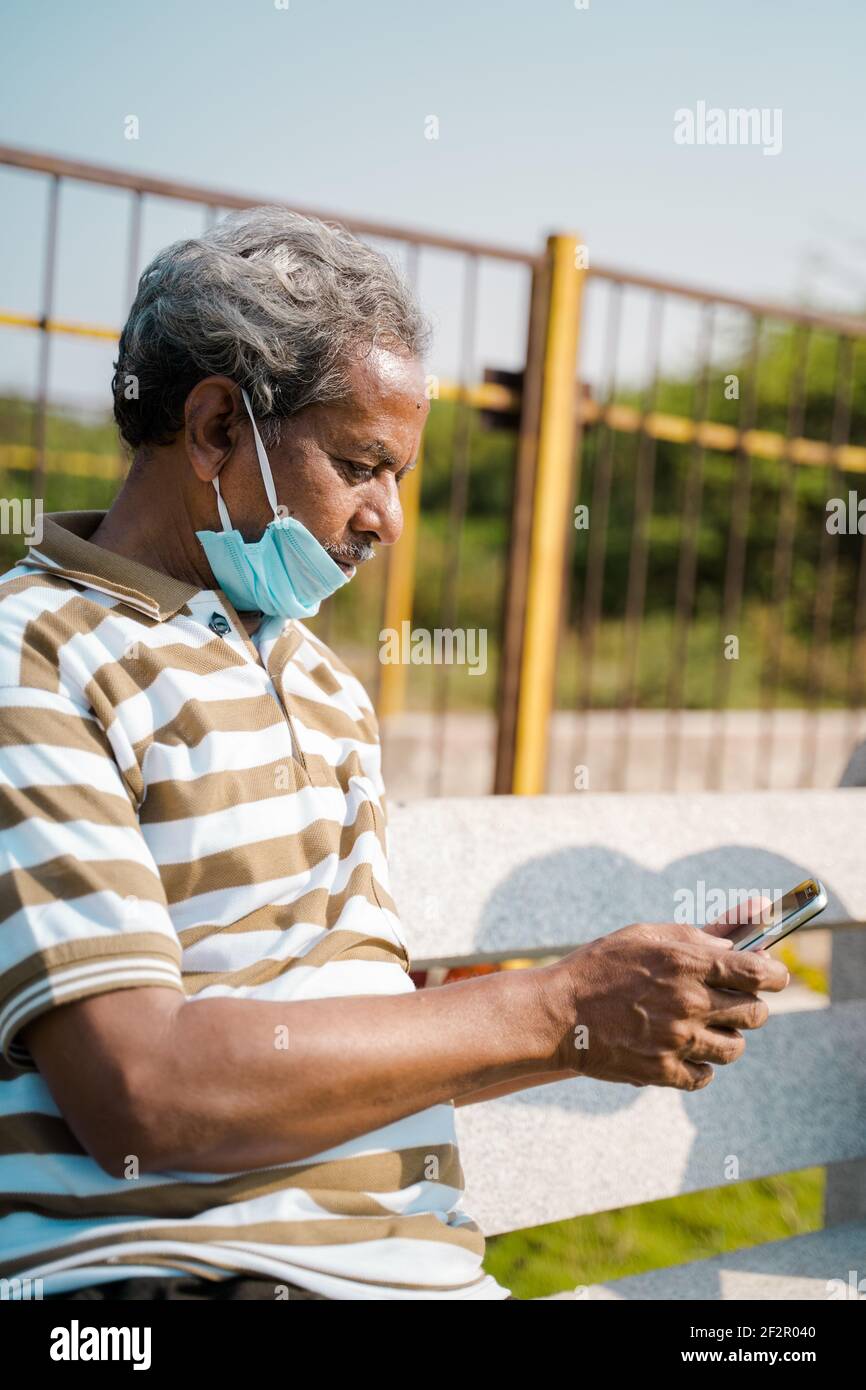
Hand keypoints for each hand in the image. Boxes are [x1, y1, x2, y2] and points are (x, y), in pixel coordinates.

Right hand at [545, 906, 788, 1090]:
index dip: (776, 974)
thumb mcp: (646, 936)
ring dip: (727, 1038)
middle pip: (755, 1013)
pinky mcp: (662, 1071)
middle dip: (751, 1006)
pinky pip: (705, 1075)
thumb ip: (696, 936)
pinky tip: (685, 1051)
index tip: (776, 976)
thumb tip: (738, 937)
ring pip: (734, 1048)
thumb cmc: (600, 966)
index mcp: (687, 962)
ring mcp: (677, 1040)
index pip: (759, 973)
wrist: (557, 1013)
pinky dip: (701, 1066)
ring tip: (706, 1029)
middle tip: (735, 1003)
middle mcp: (689, 1002)